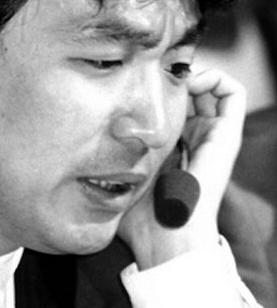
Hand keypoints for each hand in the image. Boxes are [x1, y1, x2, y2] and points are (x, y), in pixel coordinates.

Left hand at [118, 68, 245, 268]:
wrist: (166, 237)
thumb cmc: (138, 216)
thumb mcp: (116, 175)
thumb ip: (105, 159)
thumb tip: (73, 142)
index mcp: (172, 145)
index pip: (169, 102)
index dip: (156, 85)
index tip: (133, 78)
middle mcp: (194, 137)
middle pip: (190, 90)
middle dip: (172, 74)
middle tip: (151, 70)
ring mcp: (212, 135)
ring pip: (212, 86)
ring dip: (193, 71)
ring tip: (171, 76)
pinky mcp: (227, 136)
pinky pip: (233, 94)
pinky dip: (215, 78)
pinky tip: (188, 83)